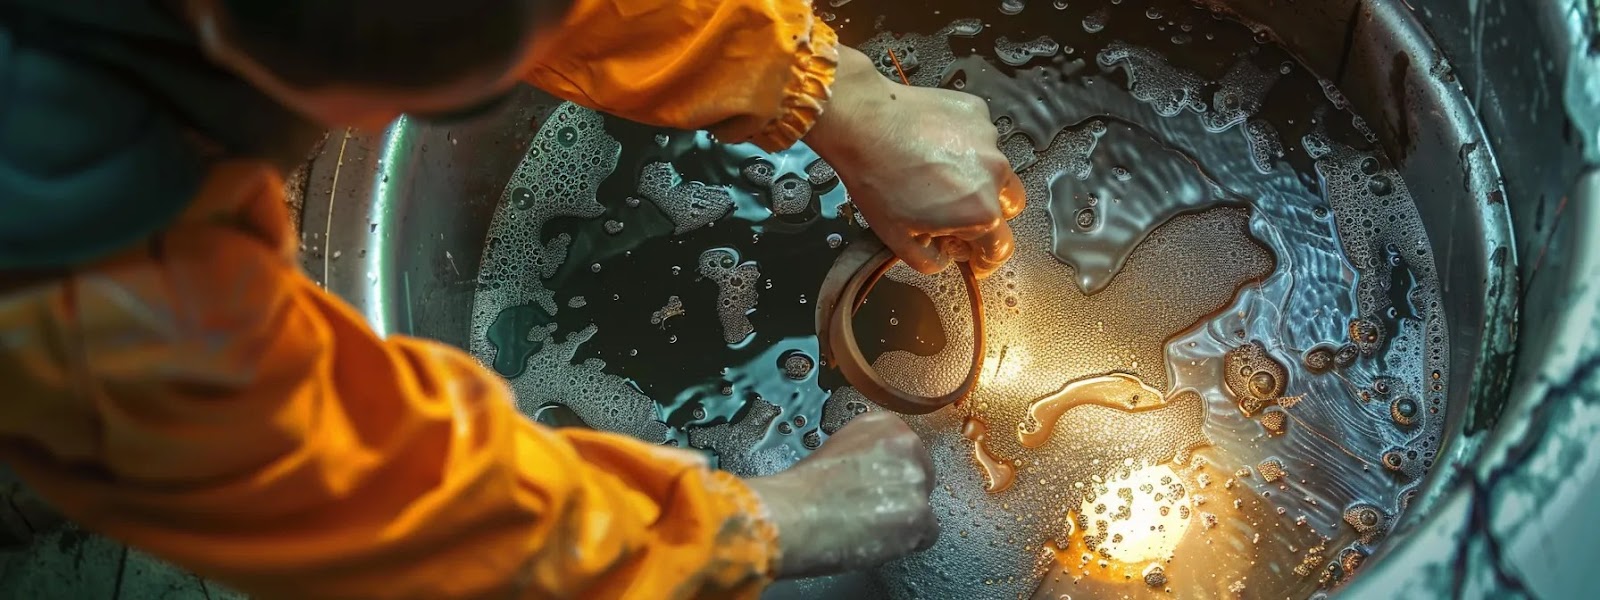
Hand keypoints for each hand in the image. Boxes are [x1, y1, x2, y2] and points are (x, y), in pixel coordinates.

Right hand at [744, 412, 938, 577]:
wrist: (793, 515)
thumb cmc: (804, 488)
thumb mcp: (839, 448)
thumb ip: (869, 454)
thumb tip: (880, 474)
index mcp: (887, 425)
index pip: (908, 453)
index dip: (890, 475)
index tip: (875, 486)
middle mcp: (907, 446)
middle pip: (922, 476)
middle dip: (902, 495)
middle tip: (872, 509)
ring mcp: (916, 481)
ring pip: (923, 506)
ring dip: (902, 520)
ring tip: (869, 526)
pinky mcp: (920, 516)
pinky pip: (927, 534)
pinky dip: (907, 542)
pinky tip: (879, 540)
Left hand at [805, 47, 1025, 277]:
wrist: (862, 123)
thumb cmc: (877, 179)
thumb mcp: (898, 240)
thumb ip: (930, 261)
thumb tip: (943, 257)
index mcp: (981, 212)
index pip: (1000, 249)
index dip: (985, 261)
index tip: (976, 261)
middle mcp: (994, 174)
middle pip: (1007, 207)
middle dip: (987, 215)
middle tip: (955, 215)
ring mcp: (989, 139)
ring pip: (995, 169)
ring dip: (977, 178)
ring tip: (940, 175)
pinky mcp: (976, 112)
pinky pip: (980, 138)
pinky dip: (965, 146)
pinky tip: (935, 146)